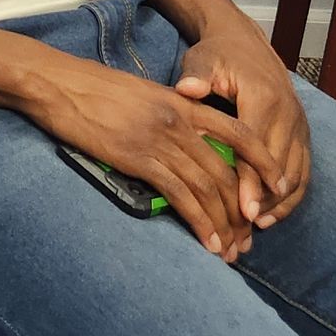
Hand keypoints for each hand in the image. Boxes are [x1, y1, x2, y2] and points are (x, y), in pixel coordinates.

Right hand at [30, 54, 288, 262]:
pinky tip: (208, 242)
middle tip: (247, 239)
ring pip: (208, 189)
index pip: (239, 133)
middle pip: (225, 172)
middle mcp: (178, 121)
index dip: (263, 162)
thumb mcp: (140, 93)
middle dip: (242, 211)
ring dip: (224, 225)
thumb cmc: (91, 87)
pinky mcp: (138, 159)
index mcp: (181, 103)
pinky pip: (181, 197)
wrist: (57, 84)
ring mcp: (159, 140)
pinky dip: (200, 224)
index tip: (278, 187)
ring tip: (230, 251)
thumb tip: (183, 134)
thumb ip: (168, 111)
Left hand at [176, 20, 311, 232]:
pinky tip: (272, 214)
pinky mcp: (304, 134)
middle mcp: (289, 114)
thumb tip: (186, 89)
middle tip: (244, 228)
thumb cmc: (218, 55)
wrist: (247, 43)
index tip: (241, 208)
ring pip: (295, 173)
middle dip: (263, 199)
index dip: (250, 179)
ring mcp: (300, 126)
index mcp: (263, 98)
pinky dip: (292, 196)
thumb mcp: (202, 59)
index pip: (256, 147)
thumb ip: (195, 76)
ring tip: (255, 226)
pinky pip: (304, 171)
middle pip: (278, 166)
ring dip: (279, 203)